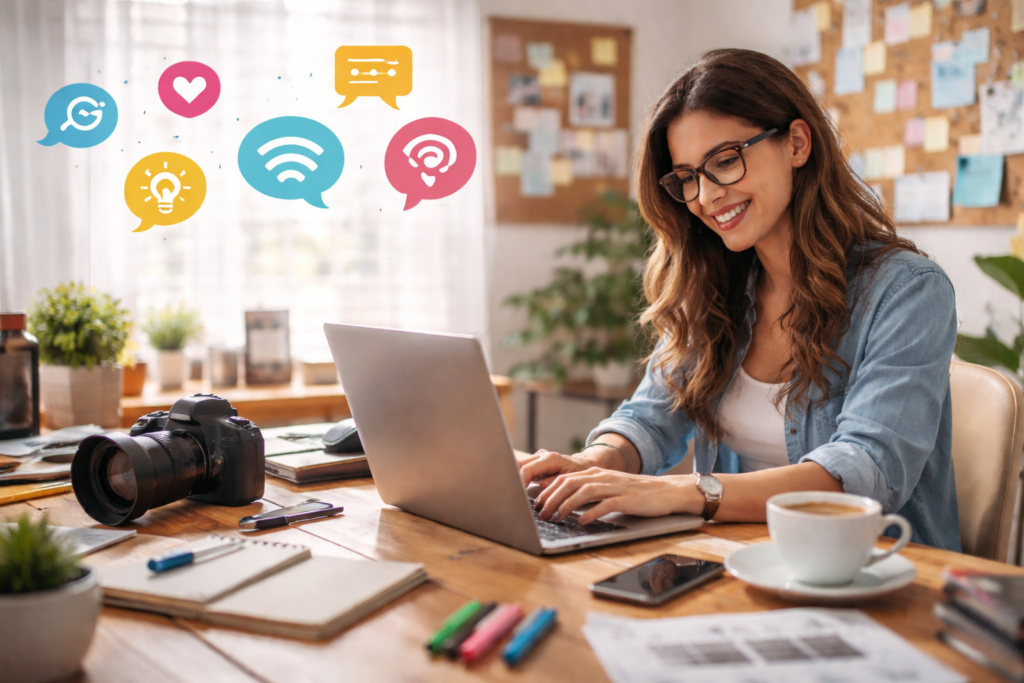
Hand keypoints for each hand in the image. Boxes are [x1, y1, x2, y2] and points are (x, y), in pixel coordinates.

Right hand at [518, 449, 604, 488]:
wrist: (584, 465)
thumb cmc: (580, 472)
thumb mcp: (572, 479)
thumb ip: (555, 482)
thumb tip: (541, 486)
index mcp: (550, 459)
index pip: (528, 469)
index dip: (520, 481)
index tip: (518, 494)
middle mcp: (541, 456)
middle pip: (518, 465)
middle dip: (514, 479)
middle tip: (513, 495)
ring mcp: (536, 459)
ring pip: (517, 466)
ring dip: (515, 479)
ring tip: (513, 494)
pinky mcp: (534, 464)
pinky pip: (522, 469)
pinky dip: (518, 478)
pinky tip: (517, 490)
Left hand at [533, 469, 704, 524]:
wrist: (666, 491)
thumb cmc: (636, 494)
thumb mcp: (609, 488)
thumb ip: (590, 493)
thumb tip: (567, 504)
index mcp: (596, 473)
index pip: (565, 478)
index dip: (549, 490)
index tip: (537, 503)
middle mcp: (603, 477)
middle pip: (570, 483)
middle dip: (552, 498)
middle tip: (541, 513)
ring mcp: (615, 487)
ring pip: (583, 492)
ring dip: (566, 506)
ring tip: (556, 518)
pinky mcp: (627, 499)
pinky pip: (605, 504)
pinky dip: (591, 513)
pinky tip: (582, 521)